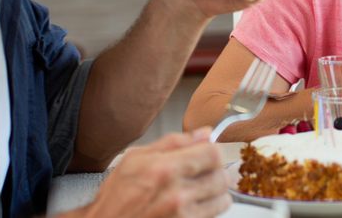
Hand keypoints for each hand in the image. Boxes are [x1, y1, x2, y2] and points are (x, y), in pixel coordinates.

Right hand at [79, 129, 230, 217]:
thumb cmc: (118, 194)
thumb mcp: (136, 157)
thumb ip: (174, 142)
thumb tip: (205, 132)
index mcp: (165, 169)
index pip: (213, 153)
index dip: (212, 149)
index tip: (205, 152)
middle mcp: (177, 193)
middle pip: (222, 175)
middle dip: (215, 169)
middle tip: (202, 169)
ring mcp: (183, 214)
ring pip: (223, 196)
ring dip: (215, 189)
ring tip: (199, 186)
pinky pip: (216, 213)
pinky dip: (211, 205)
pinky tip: (195, 201)